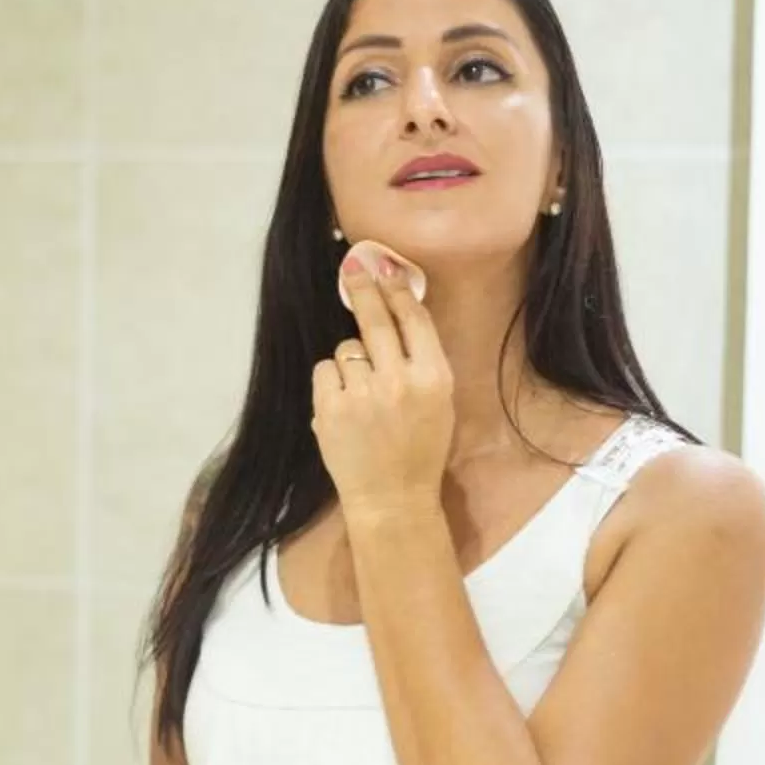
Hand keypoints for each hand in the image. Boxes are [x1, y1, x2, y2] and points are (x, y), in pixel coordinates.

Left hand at [311, 253, 452, 523]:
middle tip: (354, 268)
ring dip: (351, 363)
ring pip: (346, 349)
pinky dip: (331, 383)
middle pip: (375, 319)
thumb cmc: (419, 449)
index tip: (384, 266)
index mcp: (434, 378)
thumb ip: (421, 358)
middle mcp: (399, 380)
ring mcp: (363, 394)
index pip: (413, 318)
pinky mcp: (331, 408)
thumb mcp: (438, 402)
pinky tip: (344, 407)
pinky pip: (325, 370)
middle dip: (364, 288)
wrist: (393, 499)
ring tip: (362, 397)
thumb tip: (398, 308)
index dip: (397, 288)